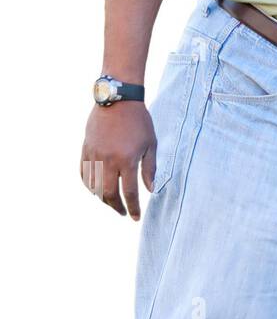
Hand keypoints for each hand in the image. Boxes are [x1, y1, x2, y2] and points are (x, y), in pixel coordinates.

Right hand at [81, 101, 156, 220]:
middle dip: (117, 207)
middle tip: (124, 212)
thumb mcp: (151, 144)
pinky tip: (97, 189)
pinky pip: (84, 174)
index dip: (133, 207)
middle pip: (109, 194)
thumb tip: (151, 190)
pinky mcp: (85, 150)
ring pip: (94, 187)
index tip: (135, 217)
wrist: (117, 101)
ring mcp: (94, 156)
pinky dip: (90, 185)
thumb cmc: (139, 122)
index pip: (129, 192)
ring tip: (113, 202)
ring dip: (103, 198)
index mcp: (127, 160)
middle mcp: (108, 161)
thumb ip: (150, 169)